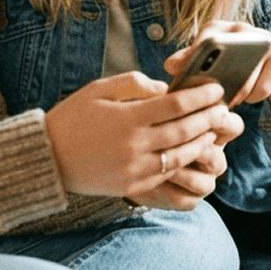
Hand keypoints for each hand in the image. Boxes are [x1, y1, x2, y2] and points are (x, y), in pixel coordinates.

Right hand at [43, 72, 231, 197]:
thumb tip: (164, 88)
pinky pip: (166, 174)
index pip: (177, 105)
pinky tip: (191, 151)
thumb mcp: (98, 89)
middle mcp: (135, 145)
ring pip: (181, 156)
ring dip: (202, 142)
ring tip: (213, 130)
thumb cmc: (71, 118)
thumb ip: (133, 84)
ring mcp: (135, 169)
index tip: (216, 89)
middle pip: (185, 130)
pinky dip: (183, 161)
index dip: (201, 96)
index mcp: (127, 118)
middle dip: (209, 118)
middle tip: (224, 108)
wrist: (47, 158)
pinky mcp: (132, 186)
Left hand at [164, 22, 270, 144]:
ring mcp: (263, 38)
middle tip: (210, 100)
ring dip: (235, 94)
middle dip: (216, 81)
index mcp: (217, 28)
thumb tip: (169, 66)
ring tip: (229, 102)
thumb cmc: (232, 64)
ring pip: (245, 75)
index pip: (204, 39)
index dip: (195, 59)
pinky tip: (248, 98)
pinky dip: (253, 97)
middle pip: (225, 55)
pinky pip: (263, 85)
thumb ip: (188, 63)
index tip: (190, 80)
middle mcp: (240, 28)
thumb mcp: (210, 62)